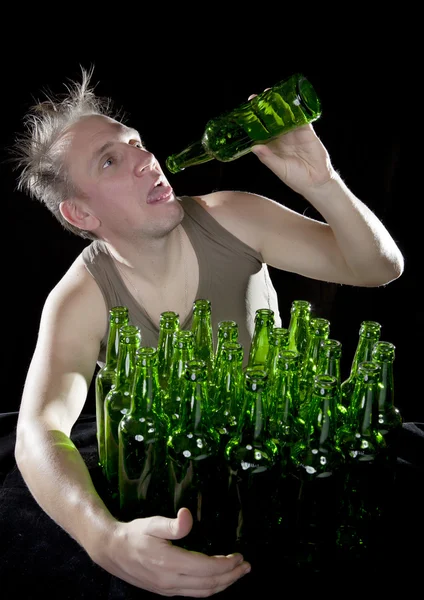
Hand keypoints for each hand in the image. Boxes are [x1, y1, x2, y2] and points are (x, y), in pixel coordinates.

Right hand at [93, 507, 250, 596]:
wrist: (111, 551)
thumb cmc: (134, 534)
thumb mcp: (153, 523)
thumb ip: (174, 524)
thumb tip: (189, 516)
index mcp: (170, 564)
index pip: (207, 569)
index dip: (226, 565)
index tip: (239, 556)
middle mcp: (171, 581)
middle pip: (209, 584)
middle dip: (230, 576)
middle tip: (245, 566)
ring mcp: (168, 589)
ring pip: (202, 592)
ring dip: (223, 584)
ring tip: (237, 574)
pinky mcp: (165, 591)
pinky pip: (194, 593)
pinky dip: (210, 588)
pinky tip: (216, 580)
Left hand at [248, 91, 335, 193]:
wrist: (317, 181)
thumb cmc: (297, 179)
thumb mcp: (280, 169)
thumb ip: (268, 158)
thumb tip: (255, 147)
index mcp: (272, 148)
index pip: (261, 132)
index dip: (254, 122)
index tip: (246, 113)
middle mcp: (282, 139)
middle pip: (271, 121)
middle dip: (264, 110)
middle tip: (256, 98)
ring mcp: (294, 134)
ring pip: (285, 117)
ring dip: (279, 106)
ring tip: (271, 94)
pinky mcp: (306, 132)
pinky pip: (301, 118)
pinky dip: (297, 109)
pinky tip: (291, 100)